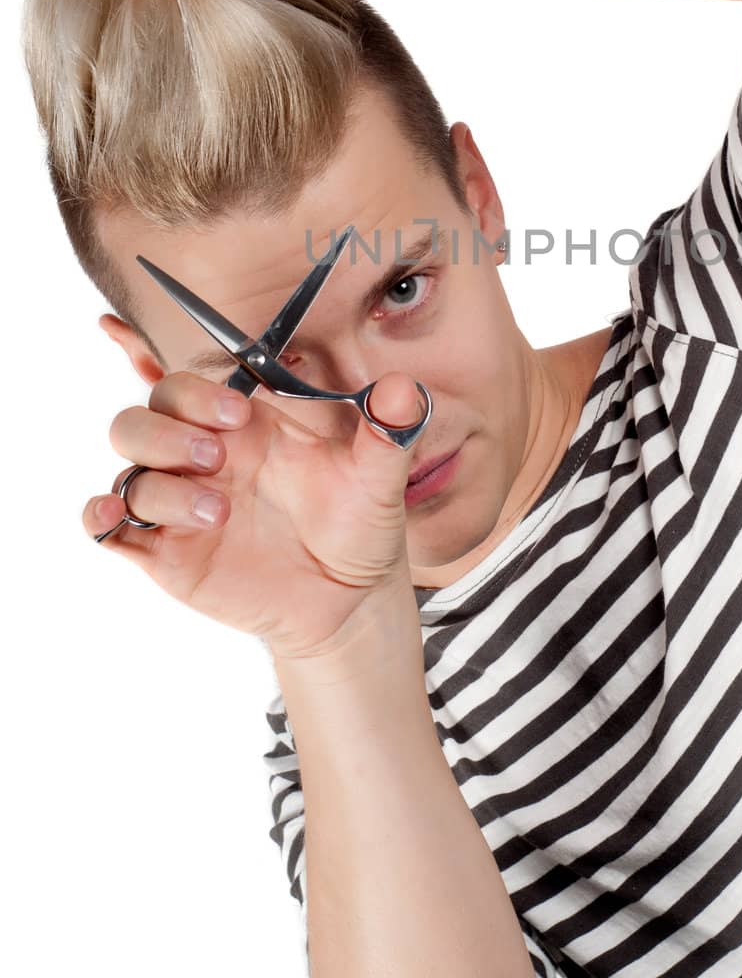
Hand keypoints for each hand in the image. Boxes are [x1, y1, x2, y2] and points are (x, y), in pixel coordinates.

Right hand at [84, 370, 423, 659]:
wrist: (350, 598)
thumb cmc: (358, 523)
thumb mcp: (380, 476)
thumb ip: (389, 429)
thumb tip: (405, 390)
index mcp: (247, 421)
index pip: (191, 379)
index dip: (195, 386)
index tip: (236, 409)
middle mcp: (205, 453)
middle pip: (146, 413)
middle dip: (171, 426)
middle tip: (219, 453)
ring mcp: (180, 500)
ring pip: (131, 466)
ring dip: (162, 482)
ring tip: (220, 510)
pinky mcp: (165, 550)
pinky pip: (109, 525)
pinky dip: (100, 518)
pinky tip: (116, 521)